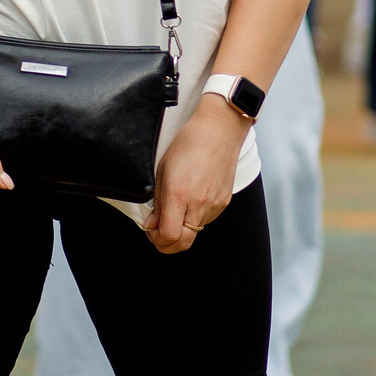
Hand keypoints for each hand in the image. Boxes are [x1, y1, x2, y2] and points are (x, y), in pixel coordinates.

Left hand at [146, 98, 245, 253]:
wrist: (219, 130)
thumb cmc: (189, 144)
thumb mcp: (163, 170)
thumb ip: (157, 202)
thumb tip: (151, 224)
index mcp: (179, 195)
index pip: (168, 236)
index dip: (156, 238)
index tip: (151, 229)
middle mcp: (198, 204)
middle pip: (183, 244)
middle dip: (167, 244)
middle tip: (159, 232)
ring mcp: (214, 205)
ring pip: (195, 233)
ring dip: (182, 229)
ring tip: (176, 209)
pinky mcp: (224, 202)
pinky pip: (206, 220)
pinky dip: (195, 218)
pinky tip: (191, 200)